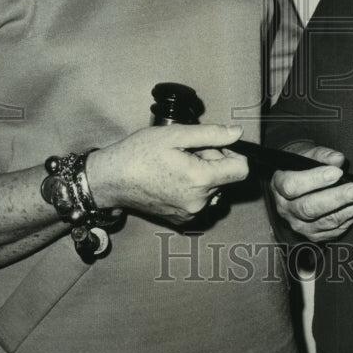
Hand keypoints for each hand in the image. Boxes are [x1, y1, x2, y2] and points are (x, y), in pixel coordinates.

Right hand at [87, 124, 248, 224]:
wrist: (111, 179)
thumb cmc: (138, 153)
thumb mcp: (175, 134)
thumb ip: (211, 134)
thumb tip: (237, 133)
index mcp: (200, 180)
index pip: (241, 169)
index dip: (232, 153)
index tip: (215, 146)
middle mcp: (199, 202)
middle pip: (225, 178)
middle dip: (212, 161)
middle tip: (185, 152)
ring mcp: (190, 214)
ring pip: (213, 190)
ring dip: (203, 176)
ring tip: (178, 165)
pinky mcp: (180, 220)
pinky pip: (200, 201)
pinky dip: (193, 189)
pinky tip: (172, 178)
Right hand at [270, 142, 352, 241]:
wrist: (295, 184)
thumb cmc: (301, 165)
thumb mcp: (306, 154)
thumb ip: (321, 155)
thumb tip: (339, 159)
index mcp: (278, 186)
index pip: (293, 186)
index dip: (315, 180)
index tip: (337, 172)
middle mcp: (286, 210)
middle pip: (310, 208)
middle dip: (338, 198)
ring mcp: (300, 226)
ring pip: (326, 221)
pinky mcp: (314, 236)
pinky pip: (336, 229)